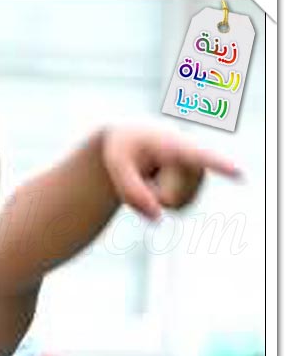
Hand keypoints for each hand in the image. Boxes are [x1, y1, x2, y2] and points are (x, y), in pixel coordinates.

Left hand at [100, 127, 241, 220]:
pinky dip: (161, 199)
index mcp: (172, 144)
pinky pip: (176, 207)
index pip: (198, 156)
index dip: (219, 165)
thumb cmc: (123, 147)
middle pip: (168, 198)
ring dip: (155, 194)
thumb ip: (132, 193)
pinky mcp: (197, 186)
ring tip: (152, 170)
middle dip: (149, 193)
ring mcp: (199, 173)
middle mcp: (194, 157)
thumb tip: (158, 218)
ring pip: (173, 204)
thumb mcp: (117, 166)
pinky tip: (161, 177)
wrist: (133, 138)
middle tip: (141, 169)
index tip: (239, 172)